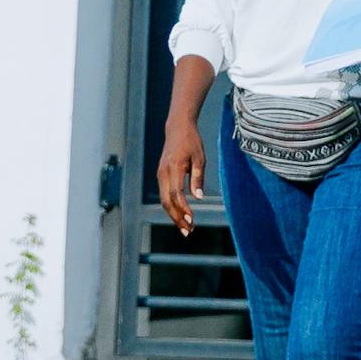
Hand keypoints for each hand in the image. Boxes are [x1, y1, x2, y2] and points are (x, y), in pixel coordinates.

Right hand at [158, 120, 205, 235]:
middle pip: (167, 201)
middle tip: (188, 231)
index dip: (183, 208)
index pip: (177, 193)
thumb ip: (198, 177)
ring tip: (186, 227)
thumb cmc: (192, 142)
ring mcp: (160, 175)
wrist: (177, 128)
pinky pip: (164, 195)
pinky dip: (172, 207)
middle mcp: (163, 173)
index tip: (192, 219)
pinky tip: (181, 215)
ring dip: (174, 215)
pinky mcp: (161, 176)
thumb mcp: (200, 158)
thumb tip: (199, 197)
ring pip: (164, 200)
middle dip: (177, 218)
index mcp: (174, 168)